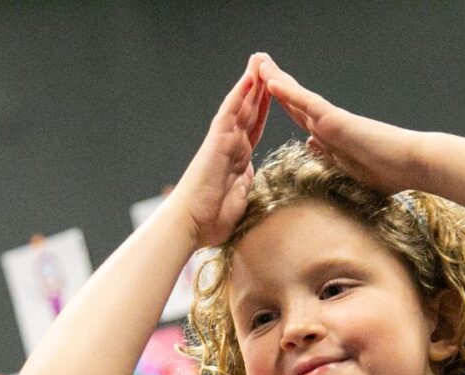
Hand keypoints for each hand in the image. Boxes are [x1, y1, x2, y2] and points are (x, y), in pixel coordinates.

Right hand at [163, 53, 271, 247]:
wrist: (189, 225)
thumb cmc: (208, 221)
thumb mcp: (237, 202)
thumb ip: (244, 186)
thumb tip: (248, 177)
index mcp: (236, 161)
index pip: (253, 130)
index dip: (263, 111)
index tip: (275, 95)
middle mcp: (229, 147)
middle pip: (248, 112)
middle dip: (259, 90)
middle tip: (267, 65)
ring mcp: (222, 142)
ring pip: (240, 106)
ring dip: (250, 83)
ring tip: (260, 60)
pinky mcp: (216, 141)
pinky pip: (230, 113)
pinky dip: (240, 94)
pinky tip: (250, 77)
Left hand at [259, 57, 423, 194]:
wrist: (412, 164)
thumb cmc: (391, 171)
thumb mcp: (349, 167)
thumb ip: (329, 155)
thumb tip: (311, 144)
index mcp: (331, 137)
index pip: (301, 118)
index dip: (285, 104)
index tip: (269, 92)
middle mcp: (329, 125)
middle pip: (295, 102)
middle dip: (276, 85)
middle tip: (259, 65)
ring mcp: (332, 121)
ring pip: (297, 97)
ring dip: (277, 79)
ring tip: (259, 61)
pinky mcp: (336, 120)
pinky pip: (307, 103)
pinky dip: (288, 92)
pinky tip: (271, 80)